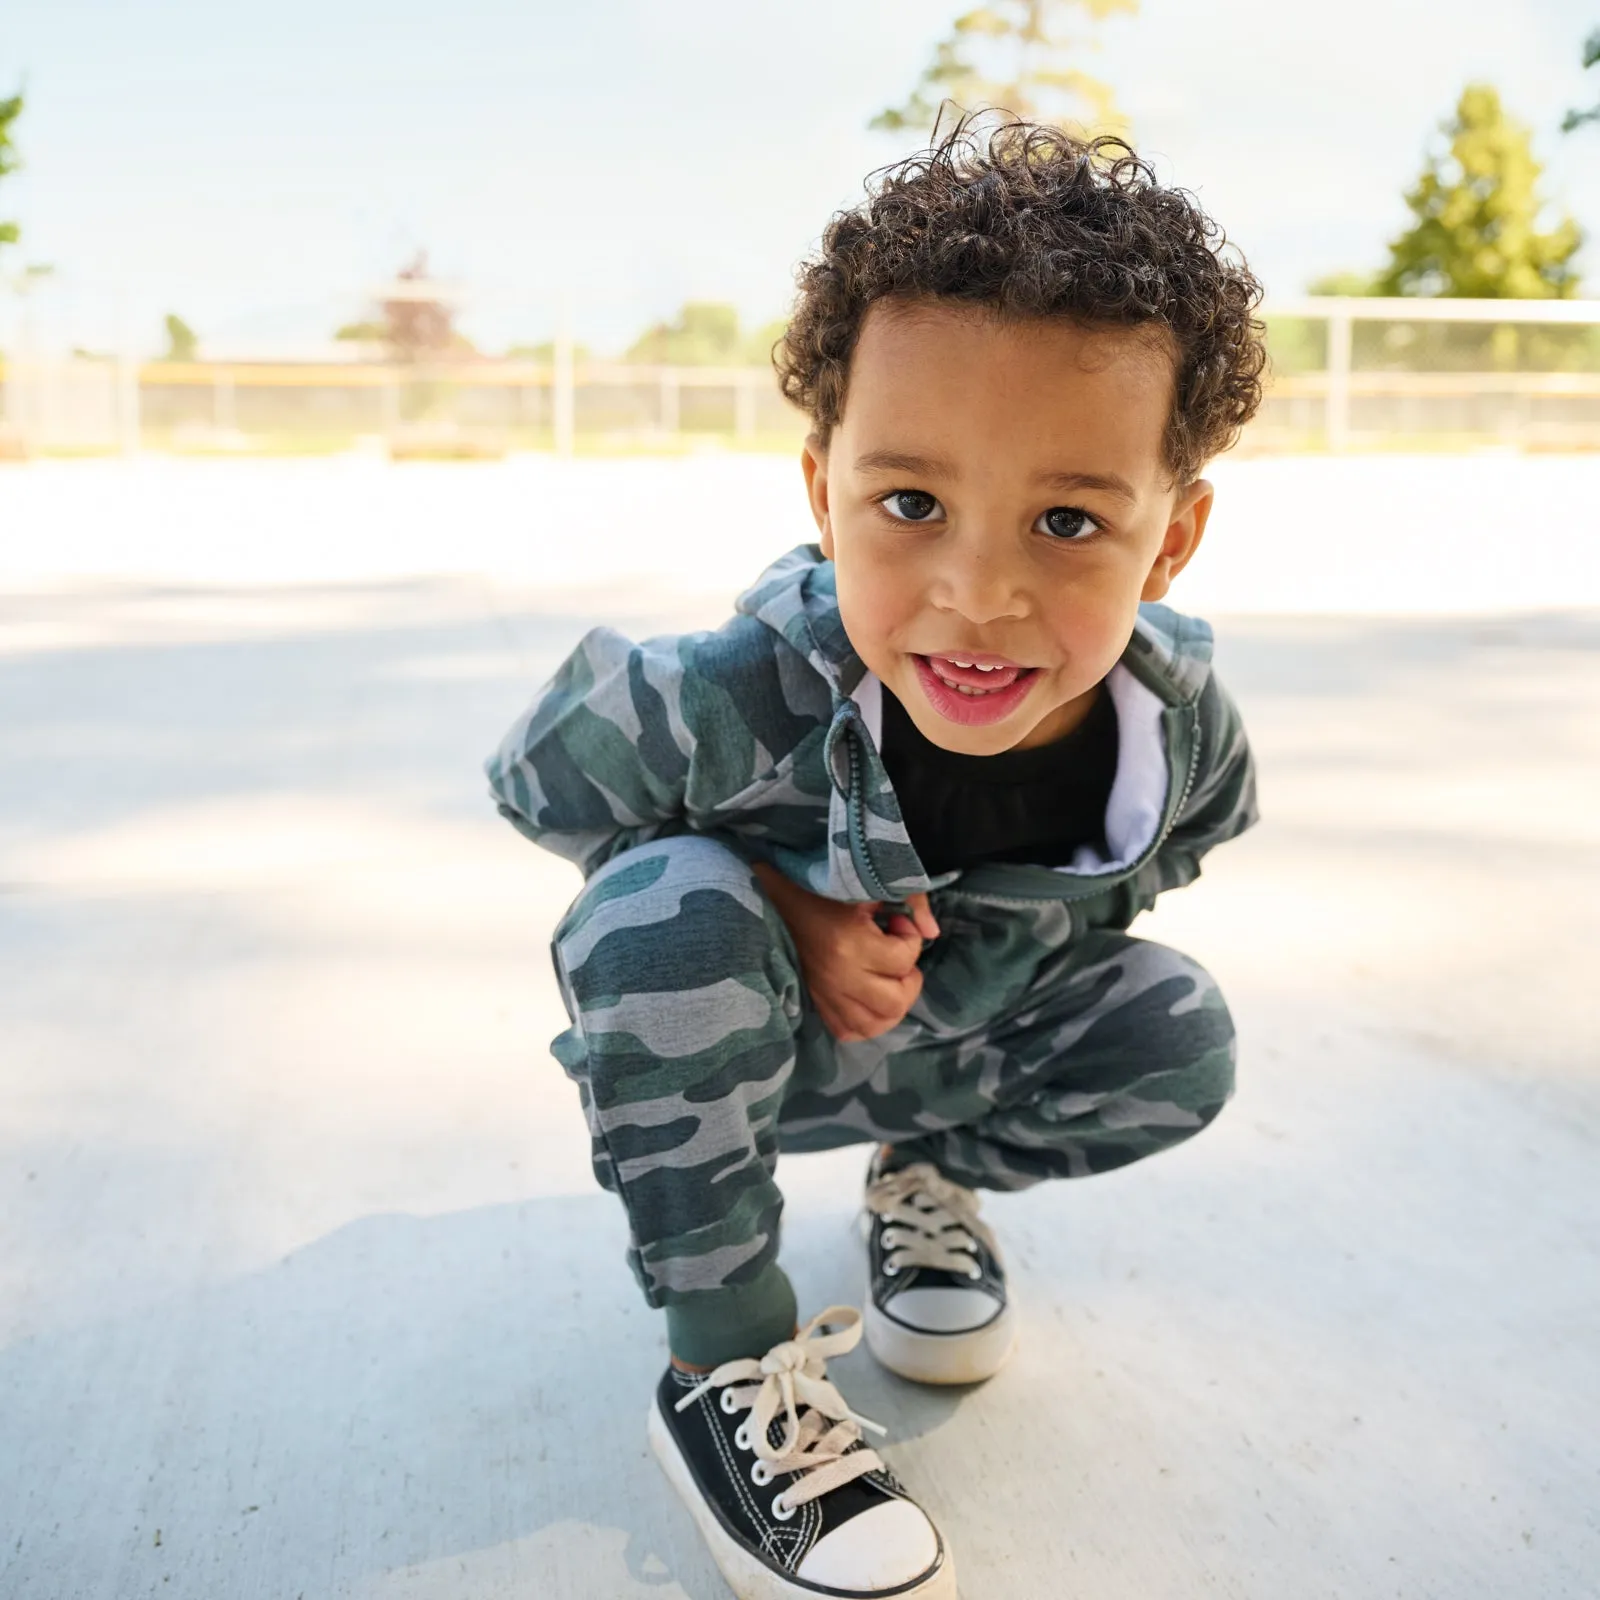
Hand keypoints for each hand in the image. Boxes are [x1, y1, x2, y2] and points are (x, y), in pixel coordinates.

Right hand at [753, 862, 939, 1042]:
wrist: (778, 899)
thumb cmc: (826, 888)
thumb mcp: (870, 886)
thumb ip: (911, 901)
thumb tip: (934, 932)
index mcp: (851, 944)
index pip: (904, 958)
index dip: (911, 938)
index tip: (897, 921)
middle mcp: (839, 976)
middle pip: (895, 1002)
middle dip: (909, 981)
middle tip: (900, 959)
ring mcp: (826, 993)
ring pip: (875, 1024)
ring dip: (892, 1005)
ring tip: (889, 981)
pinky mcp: (816, 1001)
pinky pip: (848, 1031)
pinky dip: (866, 1020)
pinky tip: (870, 998)